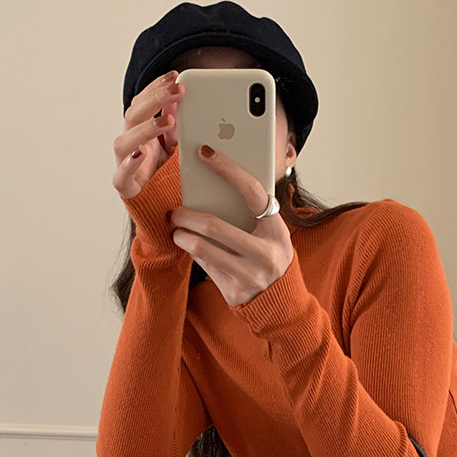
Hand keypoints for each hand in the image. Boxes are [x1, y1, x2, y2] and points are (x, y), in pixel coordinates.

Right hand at [112, 71, 184, 198]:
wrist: (155, 206)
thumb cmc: (161, 173)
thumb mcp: (172, 145)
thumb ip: (172, 125)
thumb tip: (178, 100)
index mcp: (140, 131)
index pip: (143, 102)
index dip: (156, 88)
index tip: (174, 76)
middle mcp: (129, 144)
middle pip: (134, 115)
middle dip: (155, 100)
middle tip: (177, 90)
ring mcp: (124, 163)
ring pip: (125, 141)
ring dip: (145, 129)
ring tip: (167, 121)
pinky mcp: (124, 186)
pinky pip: (122, 174)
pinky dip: (129, 164)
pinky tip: (140, 154)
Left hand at [169, 146, 293, 306]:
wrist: (280, 304)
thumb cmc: (271, 257)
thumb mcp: (273, 234)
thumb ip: (254, 214)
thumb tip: (216, 185)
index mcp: (278, 231)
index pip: (253, 192)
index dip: (228, 169)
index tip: (205, 152)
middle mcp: (266, 254)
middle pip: (215, 225)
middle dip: (188, 215)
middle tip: (175, 210)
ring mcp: (250, 276)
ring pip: (202, 248)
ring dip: (182, 235)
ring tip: (176, 228)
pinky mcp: (234, 293)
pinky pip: (204, 266)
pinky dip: (192, 252)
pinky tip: (187, 245)